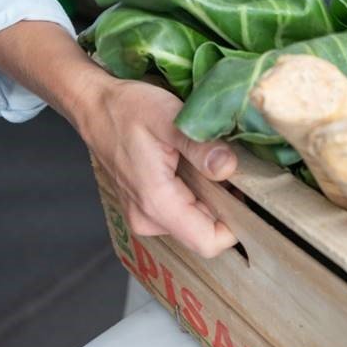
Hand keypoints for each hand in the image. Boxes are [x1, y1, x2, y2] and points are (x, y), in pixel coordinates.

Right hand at [0, 20, 239, 257]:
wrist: (94, 104)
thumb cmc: (128, 109)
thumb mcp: (169, 119)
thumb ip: (200, 146)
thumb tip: (228, 168)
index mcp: (156, 204)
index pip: (208, 242)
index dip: (237, 226)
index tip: (252, 196)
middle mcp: (149, 219)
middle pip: (205, 233)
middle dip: (228, 208)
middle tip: (240, 173)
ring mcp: (146, 215)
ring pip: (196, 222)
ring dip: (214, 200)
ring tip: (216, 164)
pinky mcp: (147, 206)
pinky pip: (183, 211)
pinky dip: (199, 194)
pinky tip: (200, 167)